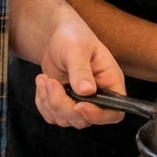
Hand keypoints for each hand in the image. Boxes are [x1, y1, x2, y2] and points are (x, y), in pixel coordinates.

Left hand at [33, 10, 125, 129]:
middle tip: (51, 83)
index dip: (98, 115)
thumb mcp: (77, 49)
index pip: (114, 112)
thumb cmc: (74, 37)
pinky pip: (52, 116)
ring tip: (44, 80)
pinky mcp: (64, 104)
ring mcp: (80, 102)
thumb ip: (81, 70)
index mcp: (110, 82)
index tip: (78, 105)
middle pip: (84, 120)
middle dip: (63, 105)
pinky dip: (43, 103)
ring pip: (66, 119)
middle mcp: (98, 96)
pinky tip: (43, 83)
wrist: (57, 37)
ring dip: (49, 102)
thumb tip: (87, 91)